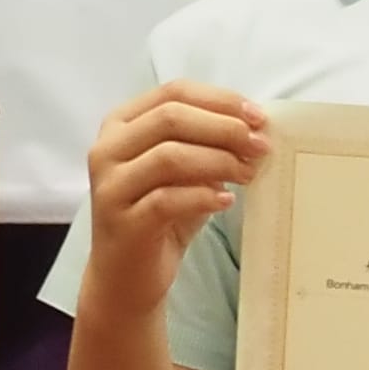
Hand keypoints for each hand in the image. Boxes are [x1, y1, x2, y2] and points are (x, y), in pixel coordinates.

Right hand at [77, 84, 271, 308]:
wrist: (127, 277)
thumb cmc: (161, 216)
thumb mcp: (184, 171)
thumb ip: (207, 143)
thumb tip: (256, 127)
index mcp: (121, 124)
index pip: (173, 92)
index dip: (220, 100)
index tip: (258, 117)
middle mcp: (108, 149)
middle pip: (171, 117)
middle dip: (224, 128)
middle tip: (260, 146)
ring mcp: (110, 186)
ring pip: (170, 155)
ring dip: (219, 160)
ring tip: (249, 174)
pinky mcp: (122, 222)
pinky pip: (167, 199)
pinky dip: (203, 196)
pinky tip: (226, 201)